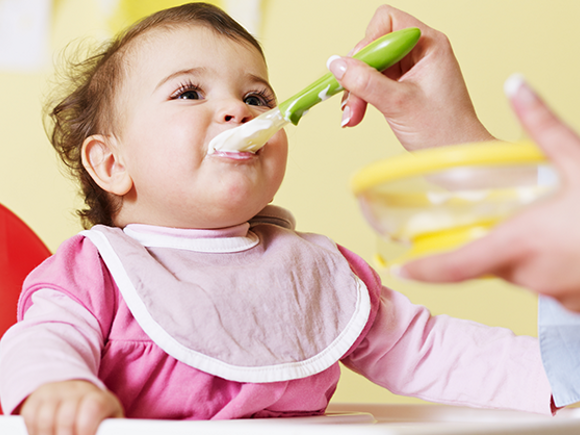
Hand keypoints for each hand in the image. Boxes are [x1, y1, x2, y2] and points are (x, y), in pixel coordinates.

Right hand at [19, 380, 123, 434]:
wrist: (79, 395)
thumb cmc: (98, 417)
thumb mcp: (110, 422)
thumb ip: (111, 430)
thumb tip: (113, 433)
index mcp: (99, 397)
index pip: (93, 408)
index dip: (86, 430)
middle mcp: (78, 390)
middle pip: (66, 417)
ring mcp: (56, 391)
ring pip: (46, 418)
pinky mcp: (38, 397)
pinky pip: (30, 416)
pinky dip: (34, 431)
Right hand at [327, 4, 493, 149]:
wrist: (457, 156)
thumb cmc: (443, 130)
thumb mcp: (397, 103)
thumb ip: (365, 81)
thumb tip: (336, 64)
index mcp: (428, 45)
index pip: (387, 22)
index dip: (368, 43)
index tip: (358, 70)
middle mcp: (421, 52)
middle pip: (374, 47)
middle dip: (358, 74)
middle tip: (351, 102)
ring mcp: (412, 70)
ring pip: (371, 67)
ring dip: (357, 90)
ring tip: (352, 115)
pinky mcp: (405, 87)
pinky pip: (375, 83)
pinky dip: (363, 98)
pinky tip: (357, 115)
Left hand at [400, 75, 579, 311]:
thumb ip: (542, 126)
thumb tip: (516, 85)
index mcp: (519, 242)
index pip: (455, 266)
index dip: (424, 270)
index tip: (400, 270)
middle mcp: (529, 274)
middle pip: (489, 261)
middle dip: (496, 239)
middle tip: (527, 214)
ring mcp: (553, 294)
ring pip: (519, 271)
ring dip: (526, 251)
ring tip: (559, 225)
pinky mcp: (574, 304)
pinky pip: (545, 283)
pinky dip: (550, 264)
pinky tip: (574, 244)